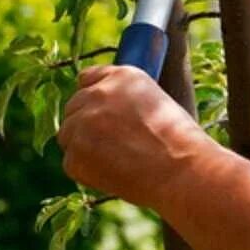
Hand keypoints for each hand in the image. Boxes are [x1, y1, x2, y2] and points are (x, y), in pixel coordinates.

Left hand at [57, 65, 204, 209]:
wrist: (181, 170)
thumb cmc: (178, 139)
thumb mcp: (156, 100)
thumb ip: (125, 97)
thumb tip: (104, 109)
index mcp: (121, 76)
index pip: (88, 78)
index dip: (93, 97)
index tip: (99, 110)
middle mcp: (97, 94)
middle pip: (73, 107)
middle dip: (86, 123)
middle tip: (112, 143)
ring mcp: (82, 124)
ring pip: (68, 135)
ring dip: (84, 146)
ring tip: (116, 159)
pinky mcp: (75, 155)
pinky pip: (71, 162)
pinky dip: (87, 170)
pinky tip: (114, 172)